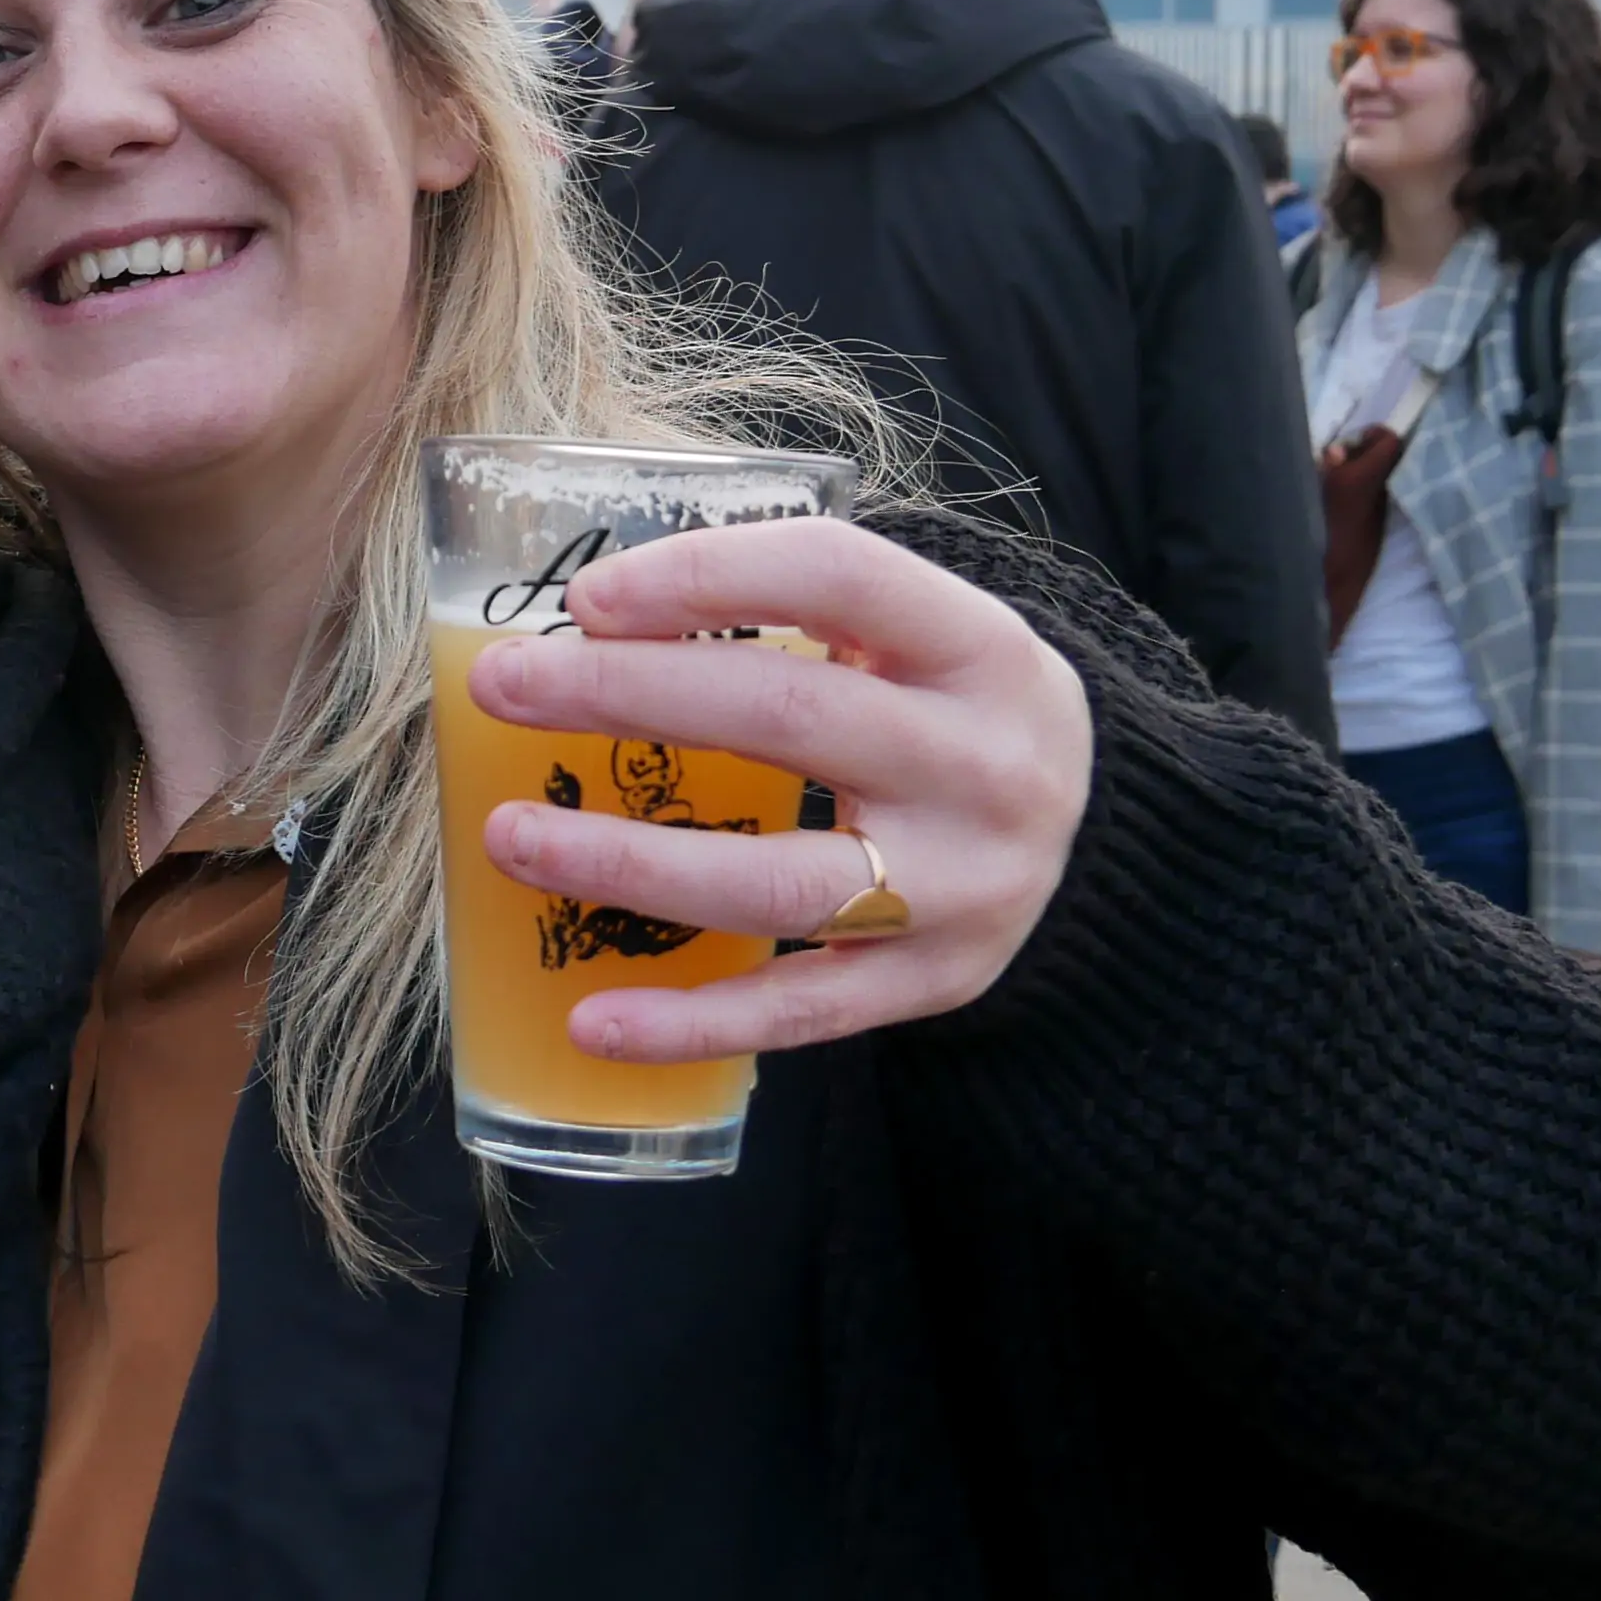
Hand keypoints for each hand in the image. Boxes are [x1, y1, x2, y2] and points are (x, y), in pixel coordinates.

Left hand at [466, 518, 1091, 1064]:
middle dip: (625, 695)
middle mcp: (987, 765)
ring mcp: (966, 887)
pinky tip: (587, 1019)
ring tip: (509, 835)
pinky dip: (689, 1023)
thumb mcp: (917, 634)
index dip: (705, 577)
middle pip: (787, 717)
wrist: (1099, 832)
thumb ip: (794, 609)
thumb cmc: (948, 707)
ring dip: (627, 862)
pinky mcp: (935, 983)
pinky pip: (797, 1013)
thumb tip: (585, 609)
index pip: (837, 578)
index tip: (583, 596)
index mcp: (980, 647)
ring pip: (779, 881)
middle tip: (502, 684)